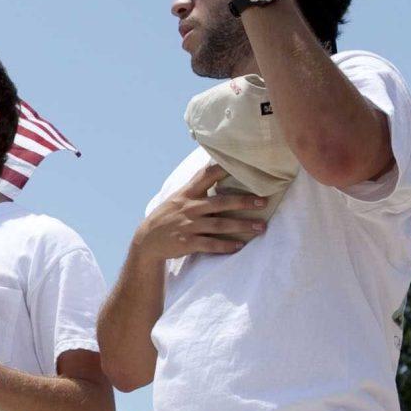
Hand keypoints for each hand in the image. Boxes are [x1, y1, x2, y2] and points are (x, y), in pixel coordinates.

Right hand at [131, 164, 268, 261]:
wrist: (147, 240)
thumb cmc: (168, 216)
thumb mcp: (177, 198)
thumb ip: (196, 188)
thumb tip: (216, 172)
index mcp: (188, 193)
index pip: (207, 175)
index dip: (224, 168)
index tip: (244, 164)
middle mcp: (190, 207)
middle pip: (221, 202)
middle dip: (243, 201)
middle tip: (263, 201)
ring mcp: (189, 225)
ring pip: (220, 224)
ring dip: (242, 226)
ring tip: (260, 227)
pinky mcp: (187, 243)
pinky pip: (210, 244)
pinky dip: (226, 245)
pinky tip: (239, 246)